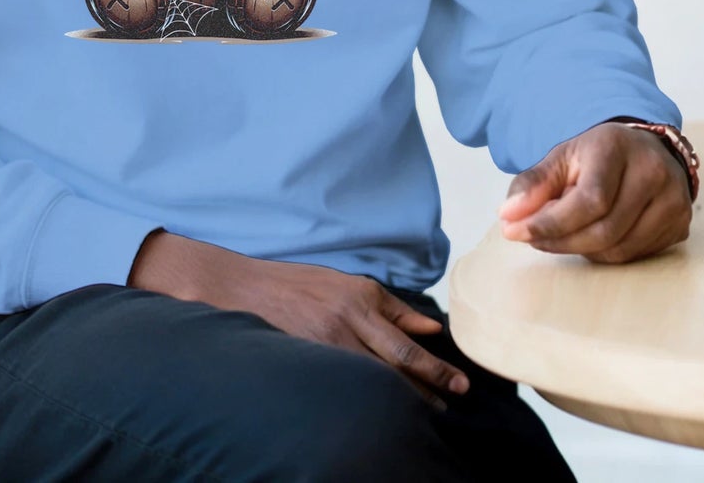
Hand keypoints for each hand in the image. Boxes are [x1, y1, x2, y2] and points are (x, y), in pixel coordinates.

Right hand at [127, 231, 469, 409]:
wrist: (244, 288)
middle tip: (447, 412)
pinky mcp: (305, 361)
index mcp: (358, 300)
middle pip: (393, 368)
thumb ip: (392, 307)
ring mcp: (323, 346)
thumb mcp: (349, 284)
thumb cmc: (301, 284)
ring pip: (370, 382)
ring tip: (421, 420)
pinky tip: (377, 415)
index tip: (459, 386)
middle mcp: (344, 323)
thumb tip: (432, 327)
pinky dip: (364, 401)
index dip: (434, 369)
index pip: (405, 343)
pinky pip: (342, 386)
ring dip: (399, 403)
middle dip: (424, 392)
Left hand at [497, 120, 692, 262]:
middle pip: (604, 230)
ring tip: (562, 233)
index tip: (515, 232)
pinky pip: (636, 255)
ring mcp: (674, 200)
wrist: (644, 150)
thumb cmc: (596, 156)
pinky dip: (605, 253)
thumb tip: (508, 217)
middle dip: (560, 241)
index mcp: (618, 148)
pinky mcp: (681, 224)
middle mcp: (654, 172)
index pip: (589, 200)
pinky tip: (591, 236)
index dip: (551, 223)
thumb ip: (534, 184)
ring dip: (581, 249)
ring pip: (620, 249)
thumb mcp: (561, 158)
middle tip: (532, 238)